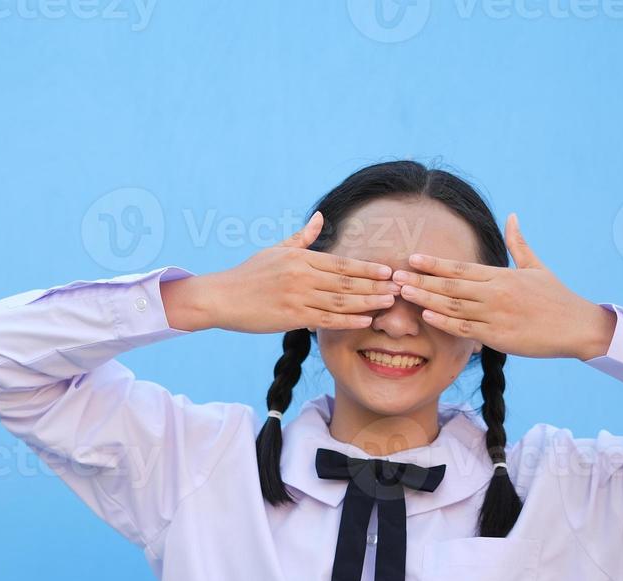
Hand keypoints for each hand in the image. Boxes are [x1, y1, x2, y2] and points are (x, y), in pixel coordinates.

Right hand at [161, 212, 400, 333]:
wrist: (221, 297)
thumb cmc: (249, 274)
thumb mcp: (276, 250)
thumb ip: (303, 237)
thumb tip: (321, 217)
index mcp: (301, 258)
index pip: (342, 263)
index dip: (368, 267)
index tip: (389, 270)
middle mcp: (302, 276)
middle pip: (347, 281)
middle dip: (376, 284)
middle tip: (401, 287)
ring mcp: (297, 297)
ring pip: (341, 300)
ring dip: (368, 302)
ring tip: (390, 302)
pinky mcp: (291, 317)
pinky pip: (326, 319)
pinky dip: (348, 320)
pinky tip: (365, 321)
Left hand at [391, 213, 616, 359]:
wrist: (577, 327)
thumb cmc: (556, 297)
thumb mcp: (536, 267)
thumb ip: (518, 243)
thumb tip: (513, 216)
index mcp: (502, 276)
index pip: (461, 268)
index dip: (435, 263)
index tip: (413, 258)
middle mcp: (496, 293)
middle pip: (451, 286)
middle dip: (421, 280)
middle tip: (395, 276)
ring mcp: (496, 316)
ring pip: (453, 306)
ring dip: (426, 299)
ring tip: (403, 293)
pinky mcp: (498, 337)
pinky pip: (465, 329)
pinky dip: (444, 322)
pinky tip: (426, 316)